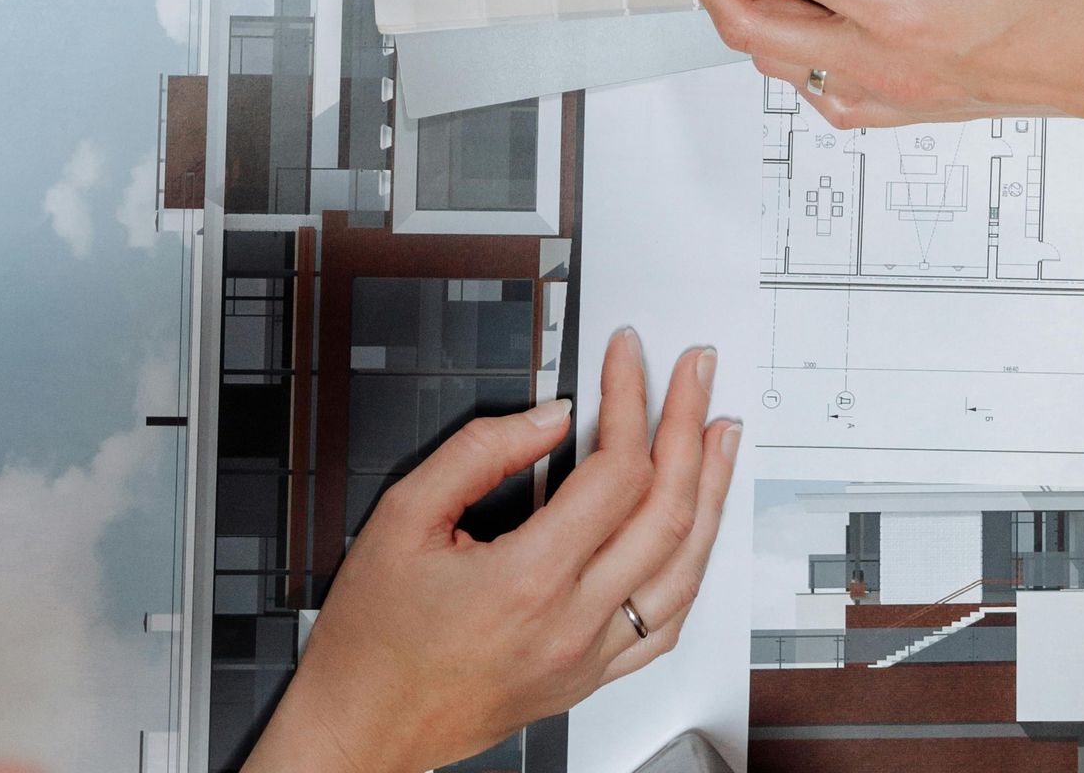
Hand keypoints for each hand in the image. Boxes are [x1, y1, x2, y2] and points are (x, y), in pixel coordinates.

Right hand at [254, 330, 739, 772]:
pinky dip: (692, 568)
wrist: (363, 727)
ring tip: (720, 437)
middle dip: (689, 426)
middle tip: (697, 374)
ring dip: (711, 493)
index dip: (631, 399)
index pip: (617, 470)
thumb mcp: (404, 518)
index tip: (626, 357)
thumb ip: (479, 453)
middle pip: (666, 510)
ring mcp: (587, 658)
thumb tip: (547, 418)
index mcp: (530, 579)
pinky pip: (664, 626)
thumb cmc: (374, 639)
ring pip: (684, 570)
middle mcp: (572, 624)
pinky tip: (698, 532)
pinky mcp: (587, 680)